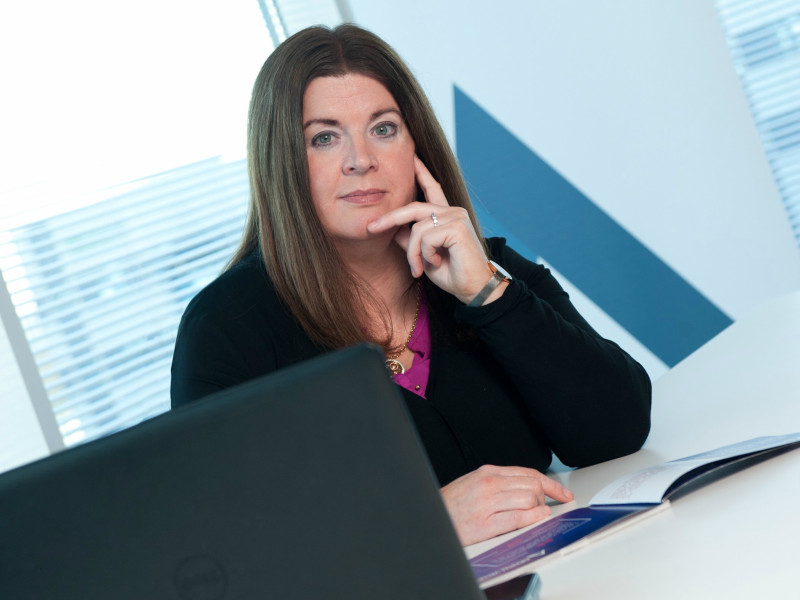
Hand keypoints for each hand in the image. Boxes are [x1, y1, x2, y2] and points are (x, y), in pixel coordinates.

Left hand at [367, 156, 495, 303]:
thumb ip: (410, 240)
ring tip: (418, 269)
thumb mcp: (424, 256)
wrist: (474, 290)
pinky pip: (425, 238)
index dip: (421, 172)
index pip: (432, 188)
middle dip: (389, 218)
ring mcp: (456, 217)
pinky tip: (436, 262)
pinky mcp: (457, 227)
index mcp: (447, 216)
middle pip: (413, 208)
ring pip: (416, 229)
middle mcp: (452, 211)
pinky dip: (424, 255)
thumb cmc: (452, 274)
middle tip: (371, 228)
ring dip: (412, 253)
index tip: (411, 156)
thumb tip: (393, 230)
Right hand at [439, 464, 573, 546]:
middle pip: (533, 484)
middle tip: (542, 508)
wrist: (432, 518)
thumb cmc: (453, 505)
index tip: (563, 493)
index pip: (528, 472)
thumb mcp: (475, 484)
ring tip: (534, 516)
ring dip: (539, 509)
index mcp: (488, 472)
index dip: (551, 483)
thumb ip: (499, 483)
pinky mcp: (485, 523)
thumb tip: (528, 489)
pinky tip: (537, 519)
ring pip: (529, 498)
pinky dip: (533, 518)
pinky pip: (518, 517)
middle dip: (545, 498)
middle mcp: (489, 483)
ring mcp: (487, 502)